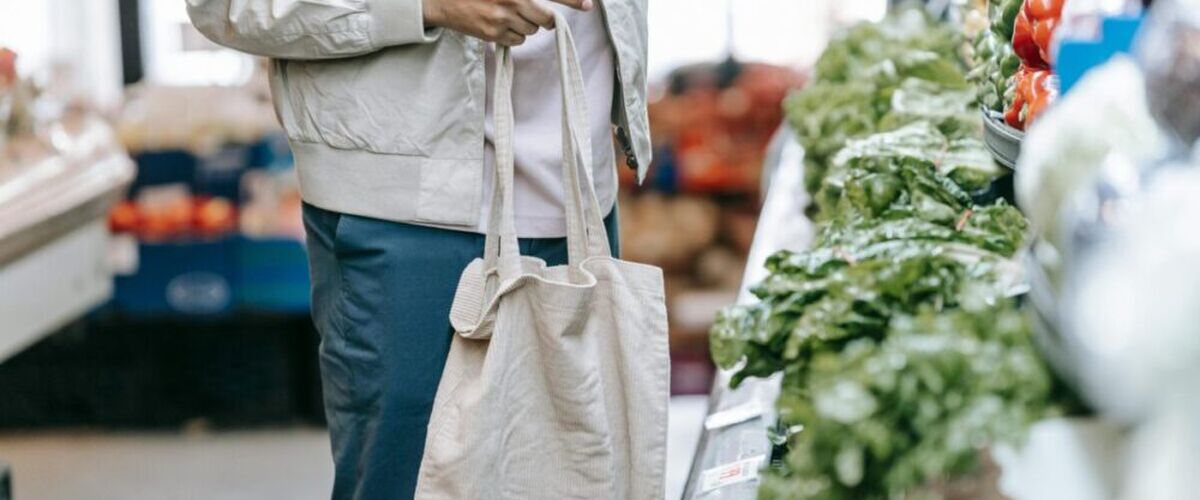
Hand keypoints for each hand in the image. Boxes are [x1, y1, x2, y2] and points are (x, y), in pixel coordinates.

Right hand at [423, 0, 592, 45]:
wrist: (443, 0)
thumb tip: (548, 12)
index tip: (590, 5)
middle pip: (546, 19)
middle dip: (543, 20)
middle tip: (528, 12)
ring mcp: (503, 17)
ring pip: (532, 31)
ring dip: (524, 26)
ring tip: (504, 14)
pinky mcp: (494, 33)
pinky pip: (517, 41)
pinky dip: (512, 36)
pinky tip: (497, 24)